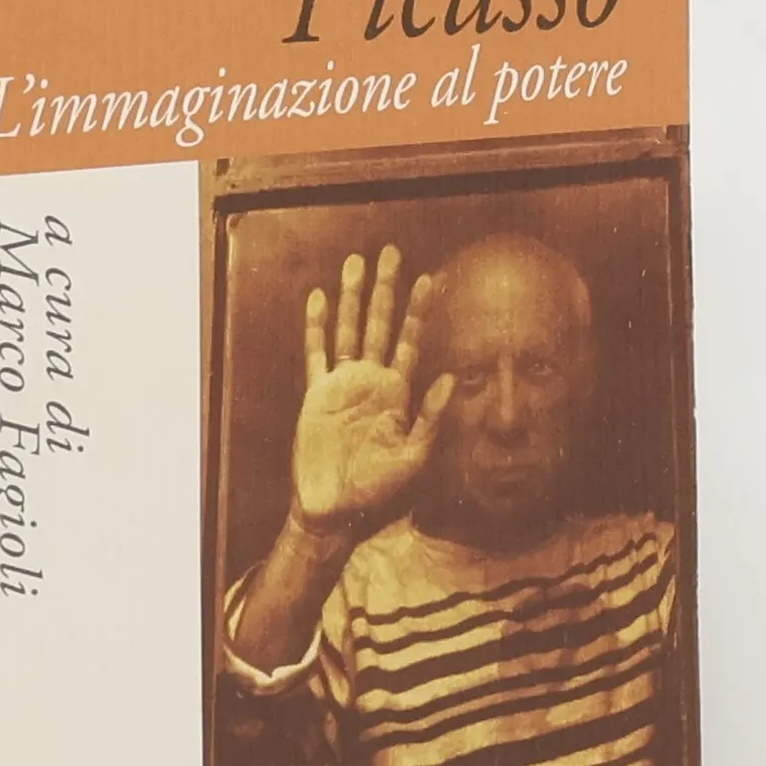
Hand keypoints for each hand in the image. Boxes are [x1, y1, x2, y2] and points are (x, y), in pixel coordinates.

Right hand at [293, 244, 454, 534]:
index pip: (411, 342)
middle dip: (386, 289)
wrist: (335, 511)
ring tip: (356, 262)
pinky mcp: (316, 395)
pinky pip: (317, 354)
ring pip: (348, 330)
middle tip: (392, 253)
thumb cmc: (379, 491)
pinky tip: (320, 298)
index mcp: (398, 394)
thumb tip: (449, 377)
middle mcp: (371, 381)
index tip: (432, 278)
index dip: (421, 311)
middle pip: (379, 324)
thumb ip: (431, 417)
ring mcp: (342, 385)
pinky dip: (317, 326)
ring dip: (351, 296)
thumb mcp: (415, 457)